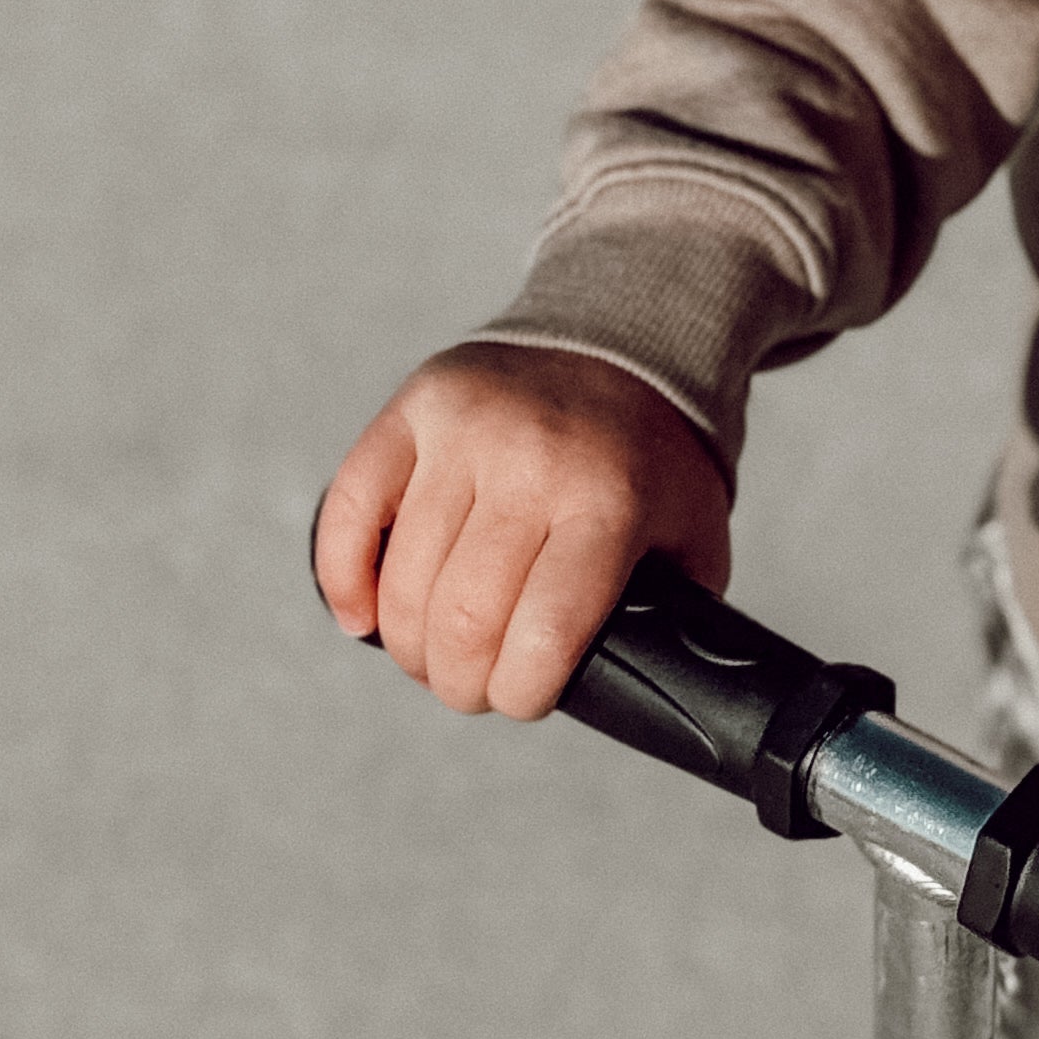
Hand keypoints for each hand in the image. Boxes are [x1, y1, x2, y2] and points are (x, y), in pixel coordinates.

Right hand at [314, 341, 732, 719]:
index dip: (522, 693)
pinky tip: (360, 616)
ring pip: (402, 579)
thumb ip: (672, 615)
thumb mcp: (694, 536)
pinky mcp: (414, 410)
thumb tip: (634, 691)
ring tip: (434, 654)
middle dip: (460, 682)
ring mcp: (465, 431)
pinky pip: (350, 508)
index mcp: (609, 501)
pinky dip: (343, 579)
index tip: (524, 698)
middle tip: (472, 686)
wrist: (623, 340)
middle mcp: (532, 462)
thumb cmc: (653, 459)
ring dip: (409, 645)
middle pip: (462, 618)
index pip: (545, 634)